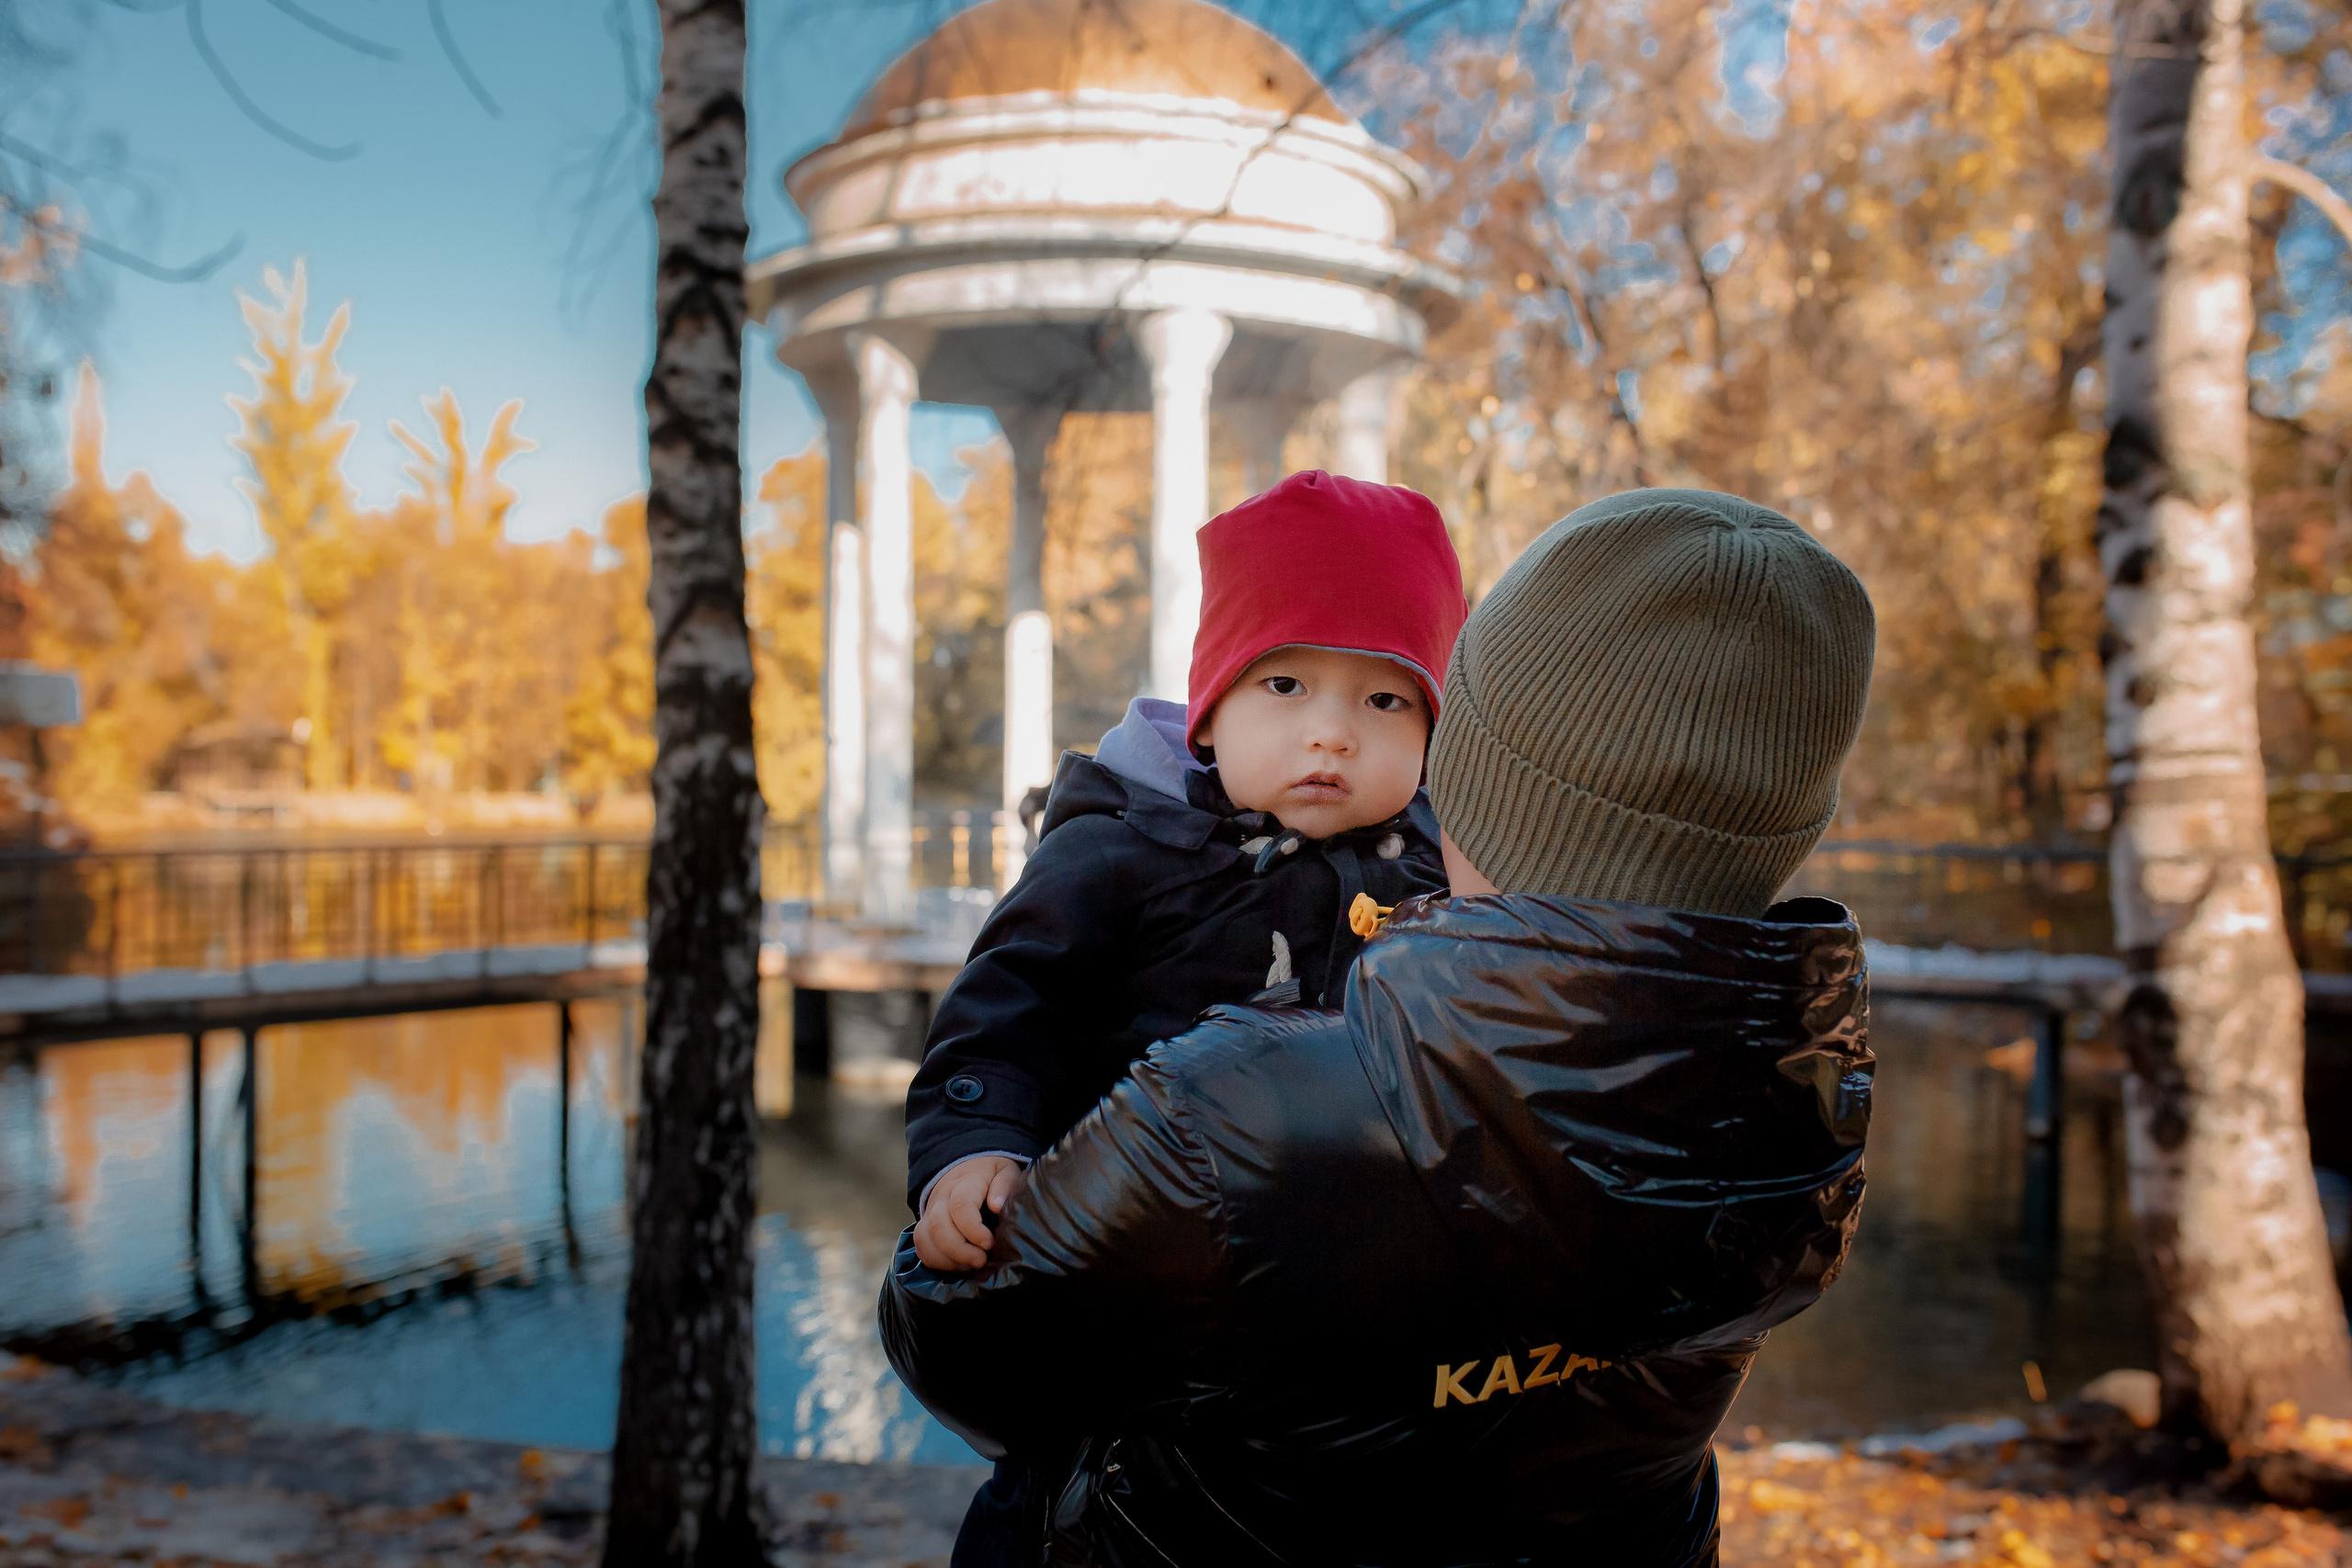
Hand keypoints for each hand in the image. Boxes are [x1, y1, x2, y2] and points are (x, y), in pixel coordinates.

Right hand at [913, 1155, 1027, 1270]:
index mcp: (965, 1183)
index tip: (989, 1243)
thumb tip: (997, 1205)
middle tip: (981, 1261)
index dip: (973, 1229)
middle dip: (959, 1250)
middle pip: (938, 1225)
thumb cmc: (991, 1174)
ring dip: (946, 1259)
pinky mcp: (926, 1226)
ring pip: (924, 1238)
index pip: (960, 1206)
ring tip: (970, 1266)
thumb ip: (1005, 1185)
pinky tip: (957, 1265)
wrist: (967, 1166)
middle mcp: (942, 1197)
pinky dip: (936, 1262)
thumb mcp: (1006, 1171)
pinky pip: (921, 1246)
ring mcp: (930, 1212)